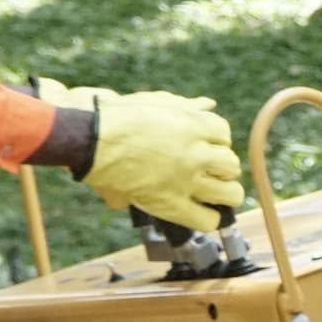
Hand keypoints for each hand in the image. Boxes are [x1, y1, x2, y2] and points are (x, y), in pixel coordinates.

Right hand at [39, 78, 240, 229]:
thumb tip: (208, 104)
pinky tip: (204, 211)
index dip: (216, 141)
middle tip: (213, 169)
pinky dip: (210, 218)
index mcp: (194, 125)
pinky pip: (206, 219)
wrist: (91, 139)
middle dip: (223, 166)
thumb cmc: (120, 117)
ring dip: (225, 191)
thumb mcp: (156, 102)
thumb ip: (187, 106)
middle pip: (230, 164)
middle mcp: (195, 153)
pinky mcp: (170, 203)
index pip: (224, 134)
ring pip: (228, 192)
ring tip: (217, 191)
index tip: (208, 145)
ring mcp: (185, 180)